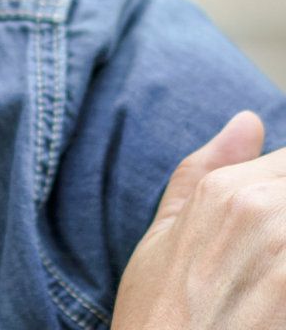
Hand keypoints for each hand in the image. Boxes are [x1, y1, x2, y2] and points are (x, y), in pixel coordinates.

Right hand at [113, 111, 285, 328]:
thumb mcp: (164, 235)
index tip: (273, 224)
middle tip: (271, 262)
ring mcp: (285, 250)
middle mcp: (263, 209)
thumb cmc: (158, 314)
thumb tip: (247, 121)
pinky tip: (277, 297)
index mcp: (226, 189)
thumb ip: (204, 169)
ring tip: (273, 279)